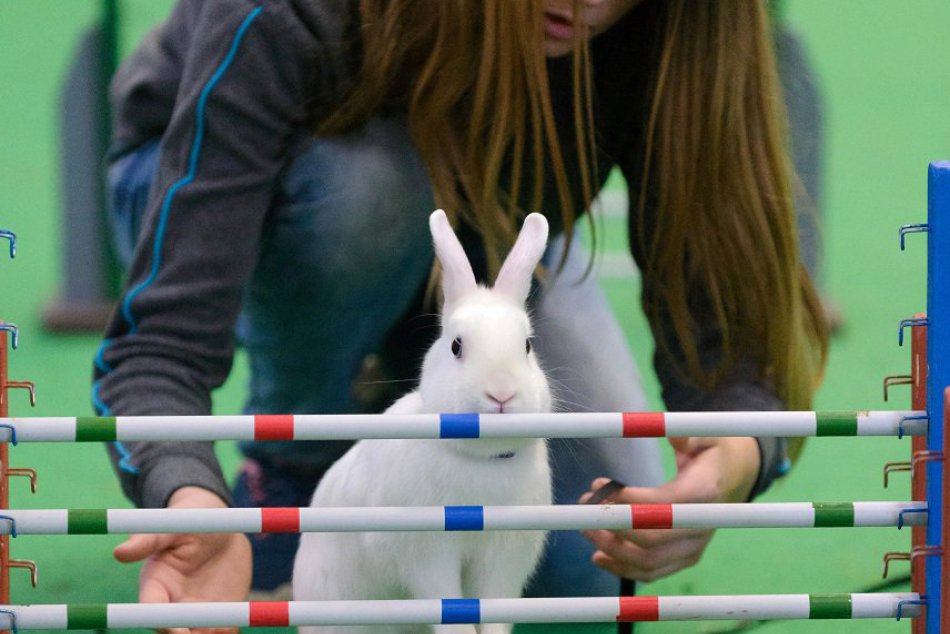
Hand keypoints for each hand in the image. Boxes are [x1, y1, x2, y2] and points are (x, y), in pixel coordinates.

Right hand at [113, 487, 252, 633]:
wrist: (223, 526)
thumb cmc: (189, 519)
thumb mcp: (171, 525)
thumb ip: (148, 540)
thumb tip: (119, 552)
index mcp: (155, 586)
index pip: (151, 612)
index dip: (163, 624)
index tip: (179, 631)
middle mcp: (173, 605)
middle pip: (174, 633)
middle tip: (207, 633)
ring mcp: (198, 612)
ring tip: (224, 628)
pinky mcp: (221, 613)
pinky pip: (224, 630)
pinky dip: (228, 631)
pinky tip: (235, 622)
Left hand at [579, 436, 759, 581]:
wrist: (735, 475)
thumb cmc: (713, 450)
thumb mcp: (707, 434)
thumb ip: (688, 435)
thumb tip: (673, 436)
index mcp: (705, 493)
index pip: (661, 505)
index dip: (626, 500)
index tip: (599, 487)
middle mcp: (702, 526)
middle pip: (652, 541)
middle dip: (612, 526)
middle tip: (584, 507)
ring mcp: (694, 547)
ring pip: (649, 563)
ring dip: (611, 549)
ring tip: (586, 529)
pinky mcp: (686, 558)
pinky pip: (653, 572)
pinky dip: (623, 569)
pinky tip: (599, 555)